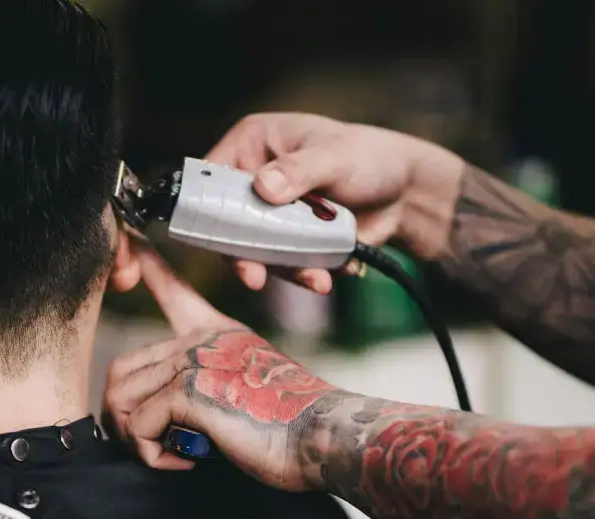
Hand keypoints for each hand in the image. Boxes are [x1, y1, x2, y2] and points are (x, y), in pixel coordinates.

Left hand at [102, 240, 338, 489]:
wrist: (324, 436)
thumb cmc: (292, 427)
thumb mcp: (249, 390)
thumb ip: (211, 386)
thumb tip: (172, 414)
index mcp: (219, 334)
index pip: (174, 294)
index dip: (149, 271)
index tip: (133, 241)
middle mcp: (201, 340)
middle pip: (123, 370)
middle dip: (125, 416)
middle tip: (152, 445)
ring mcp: (194, 360)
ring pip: (121, 398)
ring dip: (135, 437)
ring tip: (166, 454)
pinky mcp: (189, 390)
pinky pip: (138, 426)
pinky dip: (152, 454)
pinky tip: (187, 459)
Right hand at [206, 112, 462, 293]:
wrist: (404, 194)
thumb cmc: (368, 158)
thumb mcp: (334, 157)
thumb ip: (299, 171)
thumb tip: (264, 187)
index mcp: (253, 146)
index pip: (214, 177)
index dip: (208, 207)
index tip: (218, 236)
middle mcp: (255, 182)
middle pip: (230, 224)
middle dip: (245, 254)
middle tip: (255, 277)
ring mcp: (272, 216)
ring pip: (258, 252)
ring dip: (284, 270)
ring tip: (317, 279)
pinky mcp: (290, 243)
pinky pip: (285, 266)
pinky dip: (305, 275)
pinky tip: (331, 274)